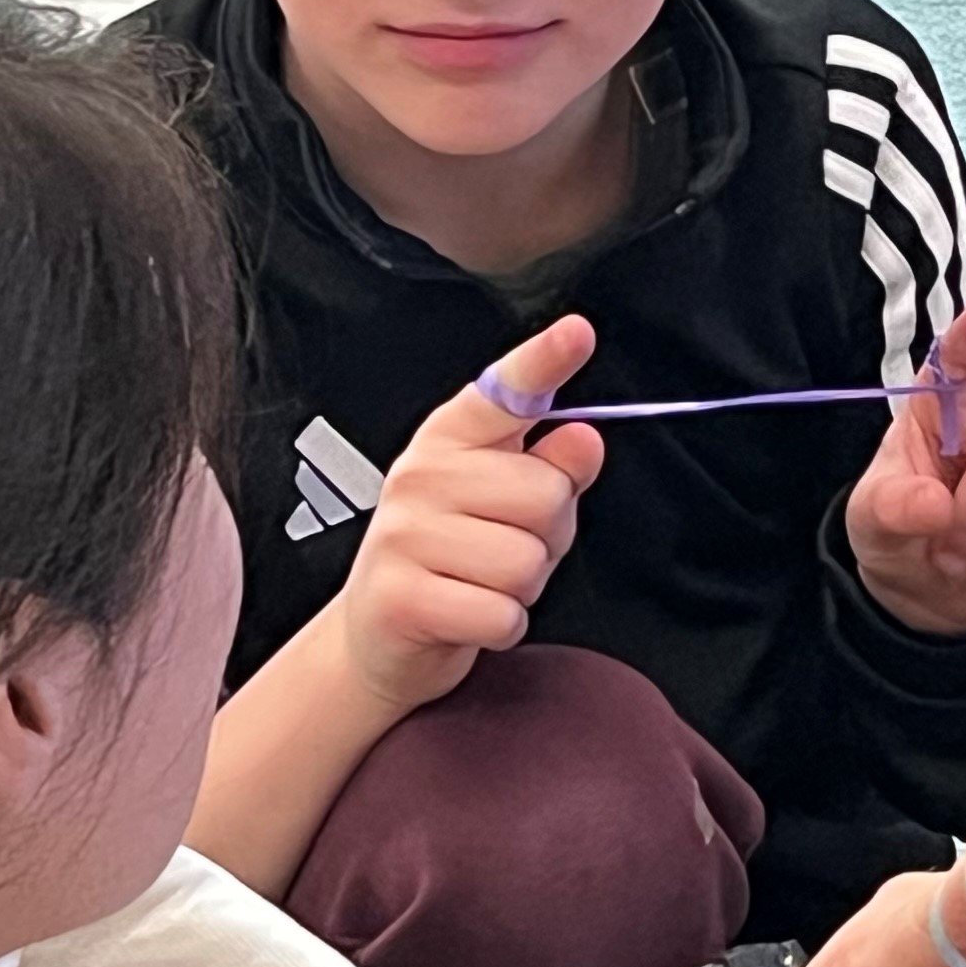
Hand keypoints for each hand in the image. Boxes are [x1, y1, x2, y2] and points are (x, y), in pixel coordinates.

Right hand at [331, 315, 605, 720]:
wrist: (380, 634)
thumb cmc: (458, 558)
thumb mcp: (512, 506)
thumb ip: (552, 468)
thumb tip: (585, 437)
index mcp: (450, 440)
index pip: (503, 394)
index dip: (542, 362)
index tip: (578, 332)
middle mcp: (420, 476)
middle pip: (545, 496)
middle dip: (547, 537)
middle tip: (504, 549)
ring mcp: (403, 535)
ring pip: (526, 563)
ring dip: (522, 588)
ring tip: (481, 583)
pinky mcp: (402, 598)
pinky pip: (503, 614)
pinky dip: (502, 626)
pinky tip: (468, 616)